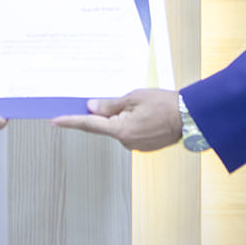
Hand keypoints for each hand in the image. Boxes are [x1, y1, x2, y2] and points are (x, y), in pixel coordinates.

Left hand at [52, 89, 183, 151]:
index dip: (70, 121)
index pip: (89, 124)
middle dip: (107, 113)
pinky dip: (132, 123)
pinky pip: (130, 133)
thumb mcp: (134, 97)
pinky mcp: (144, 146)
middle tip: (122, 100)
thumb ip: (110, 104)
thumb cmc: (165, 104)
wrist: (190, 117)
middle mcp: (126, 142)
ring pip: (119, 129)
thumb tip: (91, 107)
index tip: (55, 121)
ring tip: (142, 105)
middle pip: (106, 126)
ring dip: (123, 117)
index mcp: (121, 129)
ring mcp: (135, 146)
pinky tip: (146, 115)